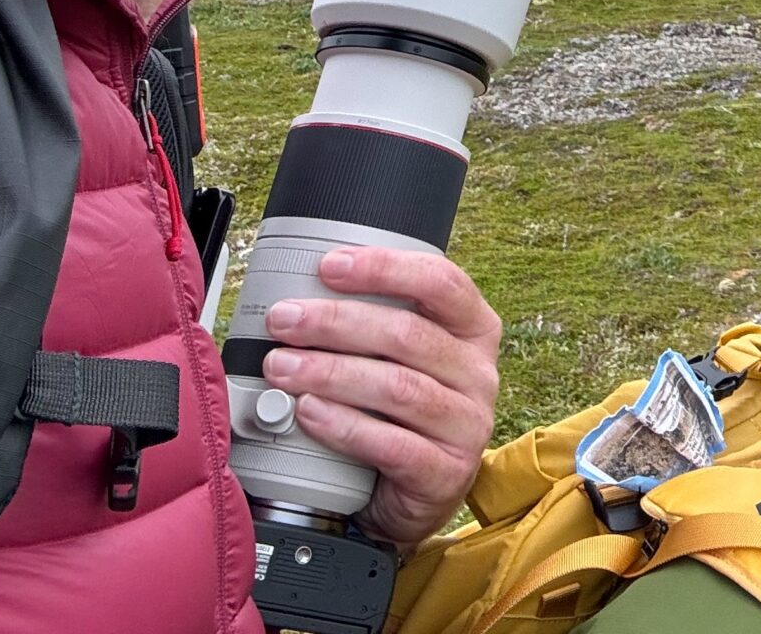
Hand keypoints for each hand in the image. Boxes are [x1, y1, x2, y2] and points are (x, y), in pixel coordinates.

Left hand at [261, 246, 503, 546]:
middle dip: (336, 322)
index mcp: (474, 329)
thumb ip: (370, 324)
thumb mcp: (399, 359)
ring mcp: (469, 425)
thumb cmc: (398, 412)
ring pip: (398, 387)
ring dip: (331, 373)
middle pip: (409, 334)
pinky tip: (308, 412)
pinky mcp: (447, 473)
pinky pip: (393, 445)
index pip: (440, 282)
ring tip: (282, 368)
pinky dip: (344, 426)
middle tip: (284, 320)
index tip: (328, 265)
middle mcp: (479, 372)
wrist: (414, 494)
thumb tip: (297, 295)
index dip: (385, 268)